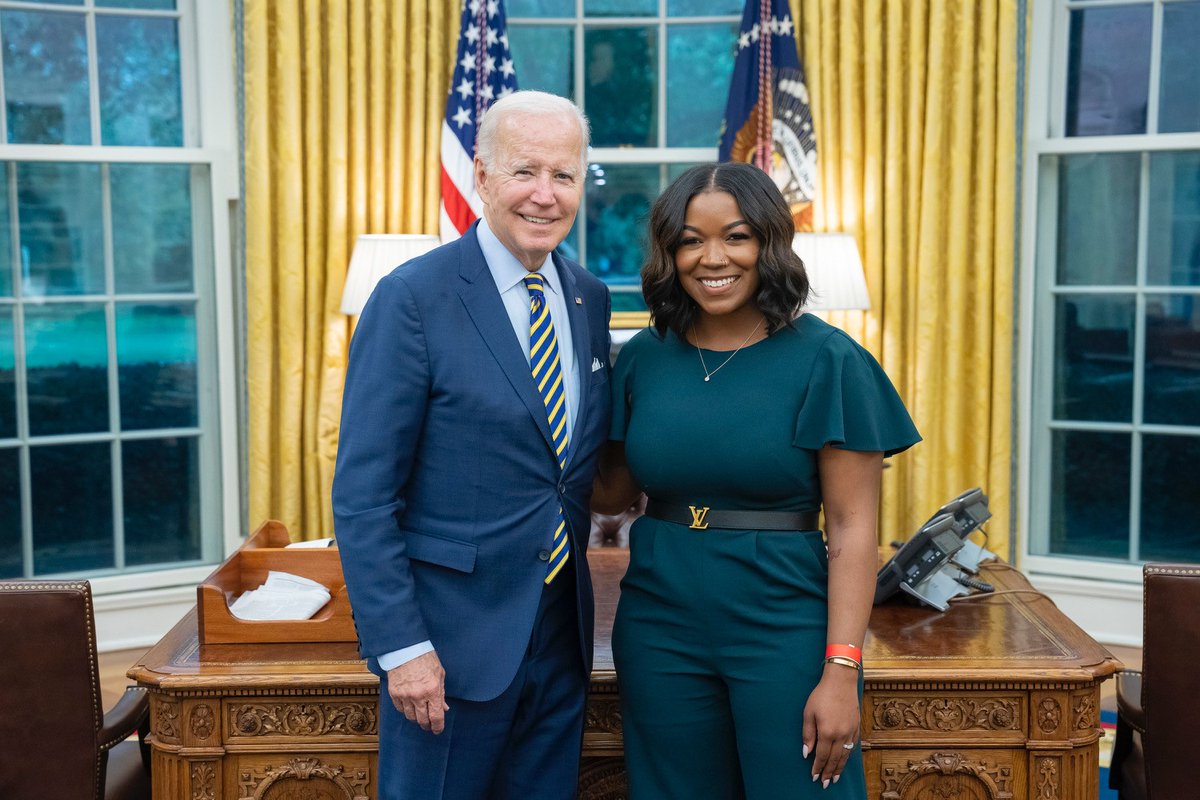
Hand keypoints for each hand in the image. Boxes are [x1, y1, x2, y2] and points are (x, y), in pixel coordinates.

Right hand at [386, 651, 449, 733]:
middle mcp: (418, 695)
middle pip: (422, 720)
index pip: (436, 716)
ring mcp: (405, 695)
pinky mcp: (394, 693)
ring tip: (420, 713)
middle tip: (429, 725)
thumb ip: (441, 693)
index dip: (438, 727)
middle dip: (427, 725)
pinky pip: (400, 709)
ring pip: (410, 717)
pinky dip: (406, 710)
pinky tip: (410, 705)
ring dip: (416, 718)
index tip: (438, 730)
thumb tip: (444, 708)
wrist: (405, 648)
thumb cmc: (425, 658)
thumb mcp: (439, 674)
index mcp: (432, 690)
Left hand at [801, 666, 860, 787]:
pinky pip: (853, 747)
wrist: (841, 681)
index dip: (818, 767)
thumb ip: (808, 734)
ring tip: (834, 778)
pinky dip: (848, 756)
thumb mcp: (809, 713)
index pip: (822, 756)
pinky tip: (845, 760)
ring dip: (839, 768)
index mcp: (827, 732)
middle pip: (835, 759)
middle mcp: (841, 735)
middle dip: (828, 772)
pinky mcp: (856, 727)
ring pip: (845, 755)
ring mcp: (850, 732)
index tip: (814, 777)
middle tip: (824, 783)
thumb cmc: (821, 695)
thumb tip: (807, 752)